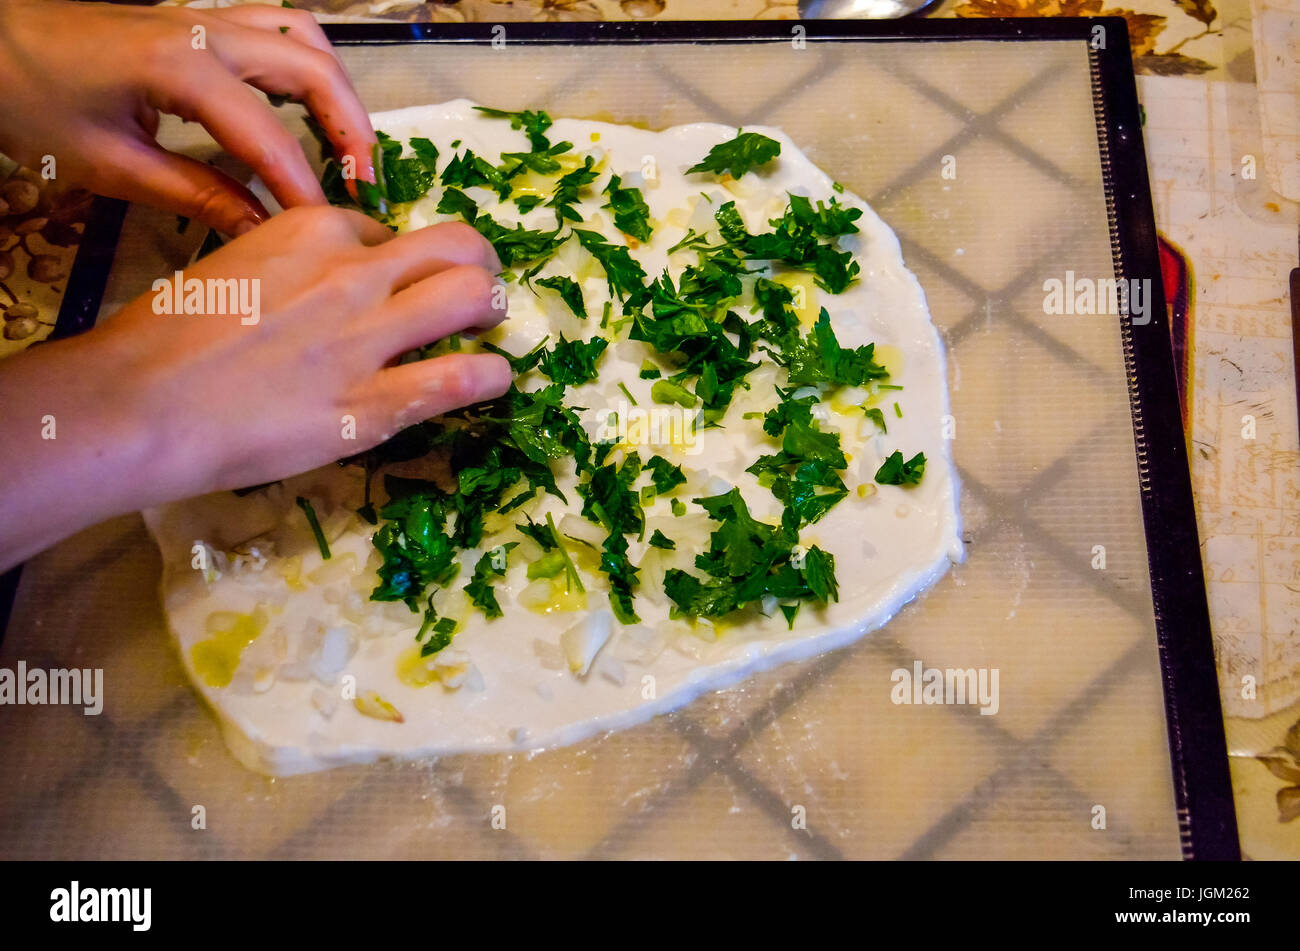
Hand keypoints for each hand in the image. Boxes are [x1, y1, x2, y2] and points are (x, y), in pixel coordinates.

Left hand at [0, 0, 375, 235]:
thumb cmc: (34, 105)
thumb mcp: (111, 164)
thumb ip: (196, 196)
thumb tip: (263, 232)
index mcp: (182, 67)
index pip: (269, 136)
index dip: (305, 189)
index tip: (329, 232)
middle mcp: (207, 31)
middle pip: (312, 68)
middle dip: (350, 128)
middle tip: (364, 184)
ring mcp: (206, 17)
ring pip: (303, 36)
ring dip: (336, 89)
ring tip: (348, 145)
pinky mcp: (199, 20)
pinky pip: (277, 28)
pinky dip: (307, 66)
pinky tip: (307, 109)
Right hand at [0, 207, 512, 570]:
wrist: (138, 404)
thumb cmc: (163, 337)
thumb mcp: (229, 268)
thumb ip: (288, 267)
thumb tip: (321, 283)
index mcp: (310, 231)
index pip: (387, 231)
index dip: (399, 259)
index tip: (395, 284)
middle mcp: (352, 273)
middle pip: (456, 246)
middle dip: (476, 264)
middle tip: (477, 290)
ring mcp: (368, 338)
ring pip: (474, 296)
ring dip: (492, 309)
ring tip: (488, 329)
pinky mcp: (372, 404)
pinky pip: (463, 378)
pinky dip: (491, 375)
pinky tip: (491, 379)